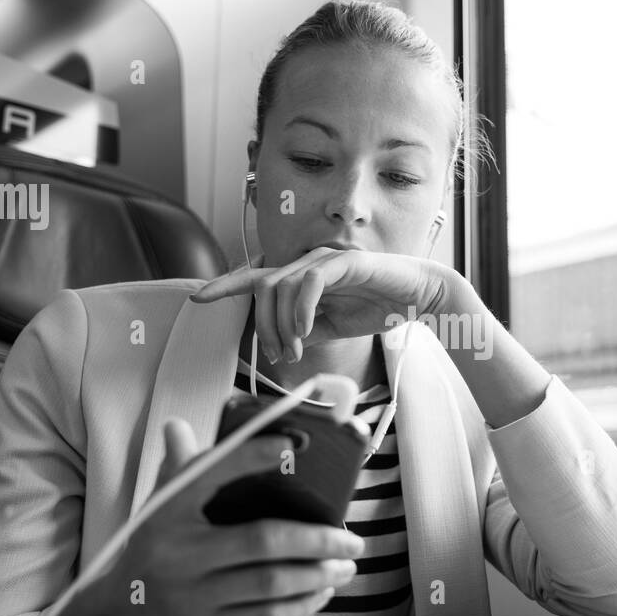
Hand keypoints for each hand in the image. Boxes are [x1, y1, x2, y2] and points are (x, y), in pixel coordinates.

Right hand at [32, 418, 364, 615]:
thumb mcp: (158, 505)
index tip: (292, 443)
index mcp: (168, 511)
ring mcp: (192, 594)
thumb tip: (179, 424)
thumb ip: (178, 467)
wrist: (112, 613)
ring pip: (271, 582)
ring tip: (347, 564)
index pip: (211, 473)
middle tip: (351, 537)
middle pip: (262, 540)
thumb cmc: (150, 546)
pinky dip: (301, 604)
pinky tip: (322, 590)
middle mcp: (180, 552)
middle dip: (317, 539)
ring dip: (318, 573)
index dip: (251, 456)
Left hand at [189, 247, 451, 362]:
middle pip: (262, 288)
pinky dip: (301, 309)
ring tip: (298, 349)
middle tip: (282, 355)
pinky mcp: (345, 262)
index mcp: (303, 276)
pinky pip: (308, 282)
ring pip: (281, 287)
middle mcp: (308, 263)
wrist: (419, 297)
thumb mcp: (333, 328)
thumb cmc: (379, 307)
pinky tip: (307, 331)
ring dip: (283, 325)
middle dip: (263, 326)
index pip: (255, 278)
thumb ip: (305, 331)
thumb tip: (282, 345)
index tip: (197, 298)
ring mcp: (325, 260)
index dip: (225, 286)